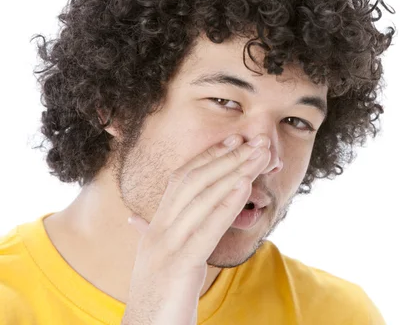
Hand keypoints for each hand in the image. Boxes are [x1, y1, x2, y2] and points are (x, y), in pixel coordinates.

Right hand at [120, 134, 271, 324]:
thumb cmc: (156, 300)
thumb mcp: (154, 263)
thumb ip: (148, 237)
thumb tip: (136, 220)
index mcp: (155, 228)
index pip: (182, 180)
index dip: (209, 156)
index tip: (235, 139)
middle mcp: (158, 231)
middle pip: (194, 181)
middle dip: (227, 157)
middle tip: (256, 140)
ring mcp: (165, 248)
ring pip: (201, 199)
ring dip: (234, 172)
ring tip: (259, 155)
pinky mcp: (178, 267)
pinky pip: (205, 230)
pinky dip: (226, 205)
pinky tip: (244, 187)